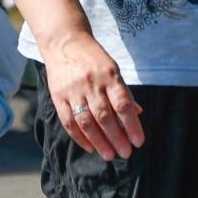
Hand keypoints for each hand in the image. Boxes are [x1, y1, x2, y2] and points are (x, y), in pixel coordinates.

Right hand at [40, 30, 145, 160]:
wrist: (64, 41)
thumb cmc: (93, 58)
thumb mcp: (113, 69)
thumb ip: (123, 92)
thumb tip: (137, 114)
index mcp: (109, 75)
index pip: (122, 104)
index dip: (131, 125)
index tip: (138, 141)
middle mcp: (91, 83)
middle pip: (105, 116)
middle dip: (116, 138)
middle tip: (125, 153)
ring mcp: (73, 90)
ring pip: (87, 121)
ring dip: (99, 142)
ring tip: (109, 155)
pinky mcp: (58, 96)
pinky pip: (69, 122)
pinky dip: (80, 138)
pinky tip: (90, 147)